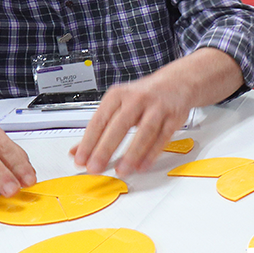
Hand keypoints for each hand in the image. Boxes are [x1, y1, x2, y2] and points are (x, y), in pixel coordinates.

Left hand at [71, 77, 190, 175]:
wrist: (177, 81)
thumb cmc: (144, 95)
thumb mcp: (117, 104)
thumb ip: (98, 128)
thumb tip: (76, 151)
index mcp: (118, 95)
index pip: (99, 120)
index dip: (88, 142)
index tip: (81, 159)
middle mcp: (137, 99)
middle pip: (120, 126)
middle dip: (105, 149)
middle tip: (95, 168)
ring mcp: (157, 107)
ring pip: (144, 133)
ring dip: (131, 154)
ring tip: (121, 171)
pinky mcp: (174, 118)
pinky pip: (162, 138)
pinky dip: (151, 154)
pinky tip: (142, 166)